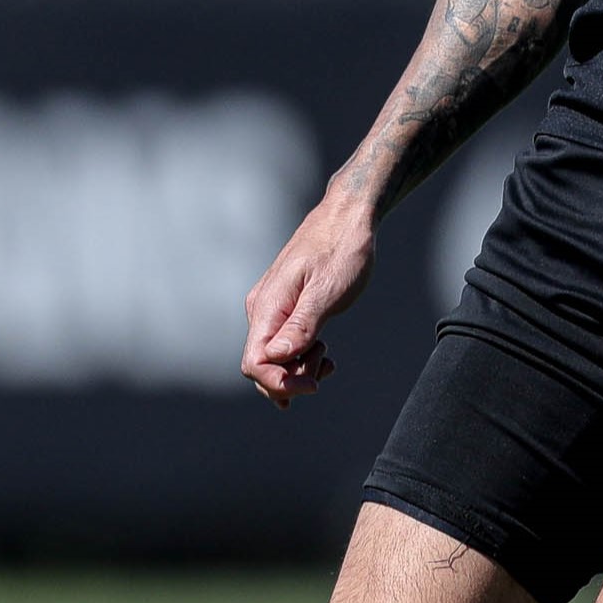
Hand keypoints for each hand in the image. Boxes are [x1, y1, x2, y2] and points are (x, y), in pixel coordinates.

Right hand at [240, 175, 380, 408]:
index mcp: (267, 306)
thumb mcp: (327, 290)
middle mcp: (261, 309)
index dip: (278, 383)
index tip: (313, 386)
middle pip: (262, 365)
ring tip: (327, 356)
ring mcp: (272, 307)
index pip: (254, 363)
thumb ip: (301, 325)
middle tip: (325, 367)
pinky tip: (323, 353)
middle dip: (291, 379)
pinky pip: (283, 342)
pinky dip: (301, 355)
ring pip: (274, 356)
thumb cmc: (342, 248)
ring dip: (299, 368)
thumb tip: (275, 358)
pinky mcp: (285, 305)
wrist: (348, 216)